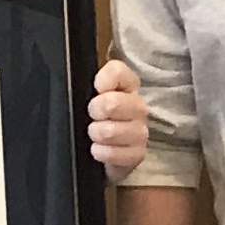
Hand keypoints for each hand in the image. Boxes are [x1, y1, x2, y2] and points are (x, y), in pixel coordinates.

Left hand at [87, 59, 148, 182]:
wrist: (102, 151)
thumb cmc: (94, 117)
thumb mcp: (87, 95)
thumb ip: (86, 82)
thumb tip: (84, 79)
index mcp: (126, 85)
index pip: (118, 71)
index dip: (103, 80)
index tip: (96, 89)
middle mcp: (137, 106)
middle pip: (113, 103)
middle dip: (95, 111)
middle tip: (91, 116)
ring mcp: (140, 131)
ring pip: (111, 131)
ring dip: (96, 134)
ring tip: (95, 134)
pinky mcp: (138, 154)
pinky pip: (114, 153)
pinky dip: (101, 153)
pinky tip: (99, 149)